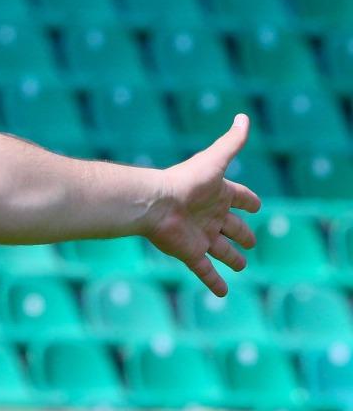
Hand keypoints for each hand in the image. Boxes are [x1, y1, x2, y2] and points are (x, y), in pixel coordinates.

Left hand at [144, 114, 262, 295]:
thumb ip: (231, 141)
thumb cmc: (186, 181)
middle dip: (242, 234)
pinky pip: (205, 270)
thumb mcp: (215, 160)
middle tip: (251, 242)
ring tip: (242, 265)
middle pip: (232, 227)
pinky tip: (224, 293)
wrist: (155, 203)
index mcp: (218, 194)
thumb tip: (244, 117)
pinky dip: (214, 282)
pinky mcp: (190, 252)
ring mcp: (201, 236)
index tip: (257, 204)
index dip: (249, 200)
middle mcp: (210, 216)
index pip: (240, 197)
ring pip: (221, 250)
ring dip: (232, 258)